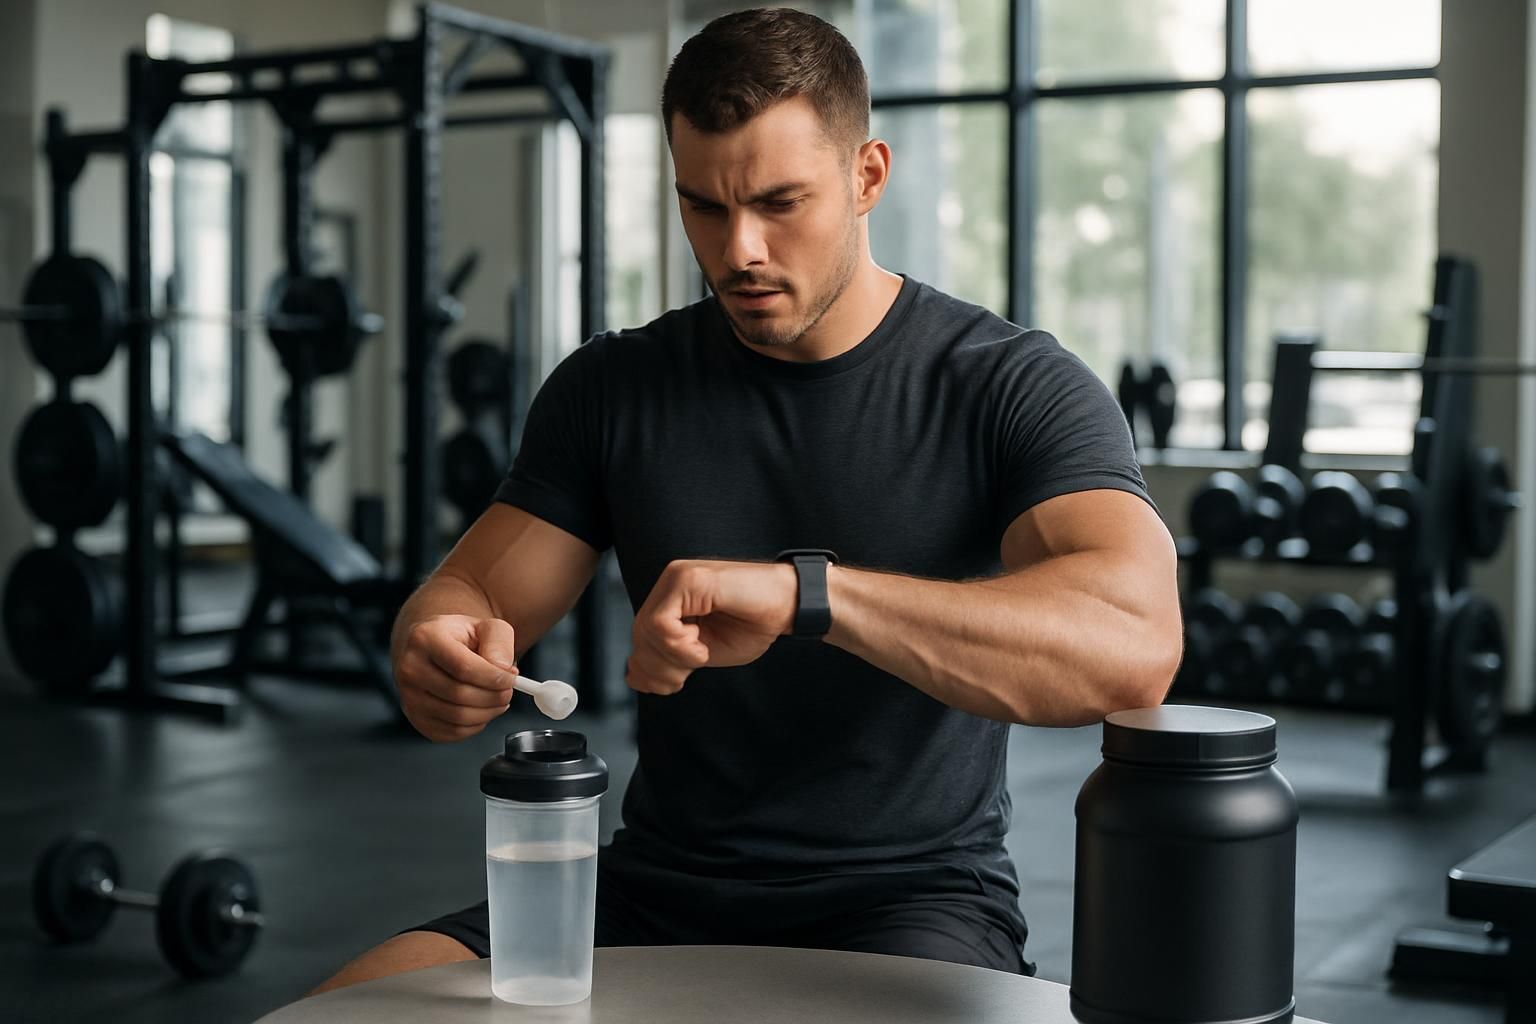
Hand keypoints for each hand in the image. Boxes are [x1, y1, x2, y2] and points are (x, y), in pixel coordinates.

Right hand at [397, 615, 518, 740]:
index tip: (511, 678)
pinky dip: (475, 725)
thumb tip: (502, 669)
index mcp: (425, 639)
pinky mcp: (416, 719)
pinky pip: (452, 732)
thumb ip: (499, 642)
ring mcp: (409, 697)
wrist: (435, 651)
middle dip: (494, 696)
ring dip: (488, 712)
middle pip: (460, 694)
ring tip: (498, 699)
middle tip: (508, 690)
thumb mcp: (486, 627)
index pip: (463, 667)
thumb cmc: (460, 639)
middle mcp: (410, 668)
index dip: (493, 678)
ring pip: (457, 717)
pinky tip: (481, 709)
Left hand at [626, 559, 796, 694]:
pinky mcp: (688, 579)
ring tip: (702, 653)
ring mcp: (677, 577)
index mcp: (671, 598)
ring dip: (675, 658)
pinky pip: (662, 625)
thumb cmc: (753, 624)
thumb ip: (668, 659)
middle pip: (639, 636)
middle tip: (691, 670)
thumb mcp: (701, 651)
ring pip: (647, 631)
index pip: (639, 637)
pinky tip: (702, 646)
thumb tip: (633, 676)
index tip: (677, 680)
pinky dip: (681, 647)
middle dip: (661, 668)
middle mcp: (669, 583)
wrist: (788, 606)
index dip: (651, 668)